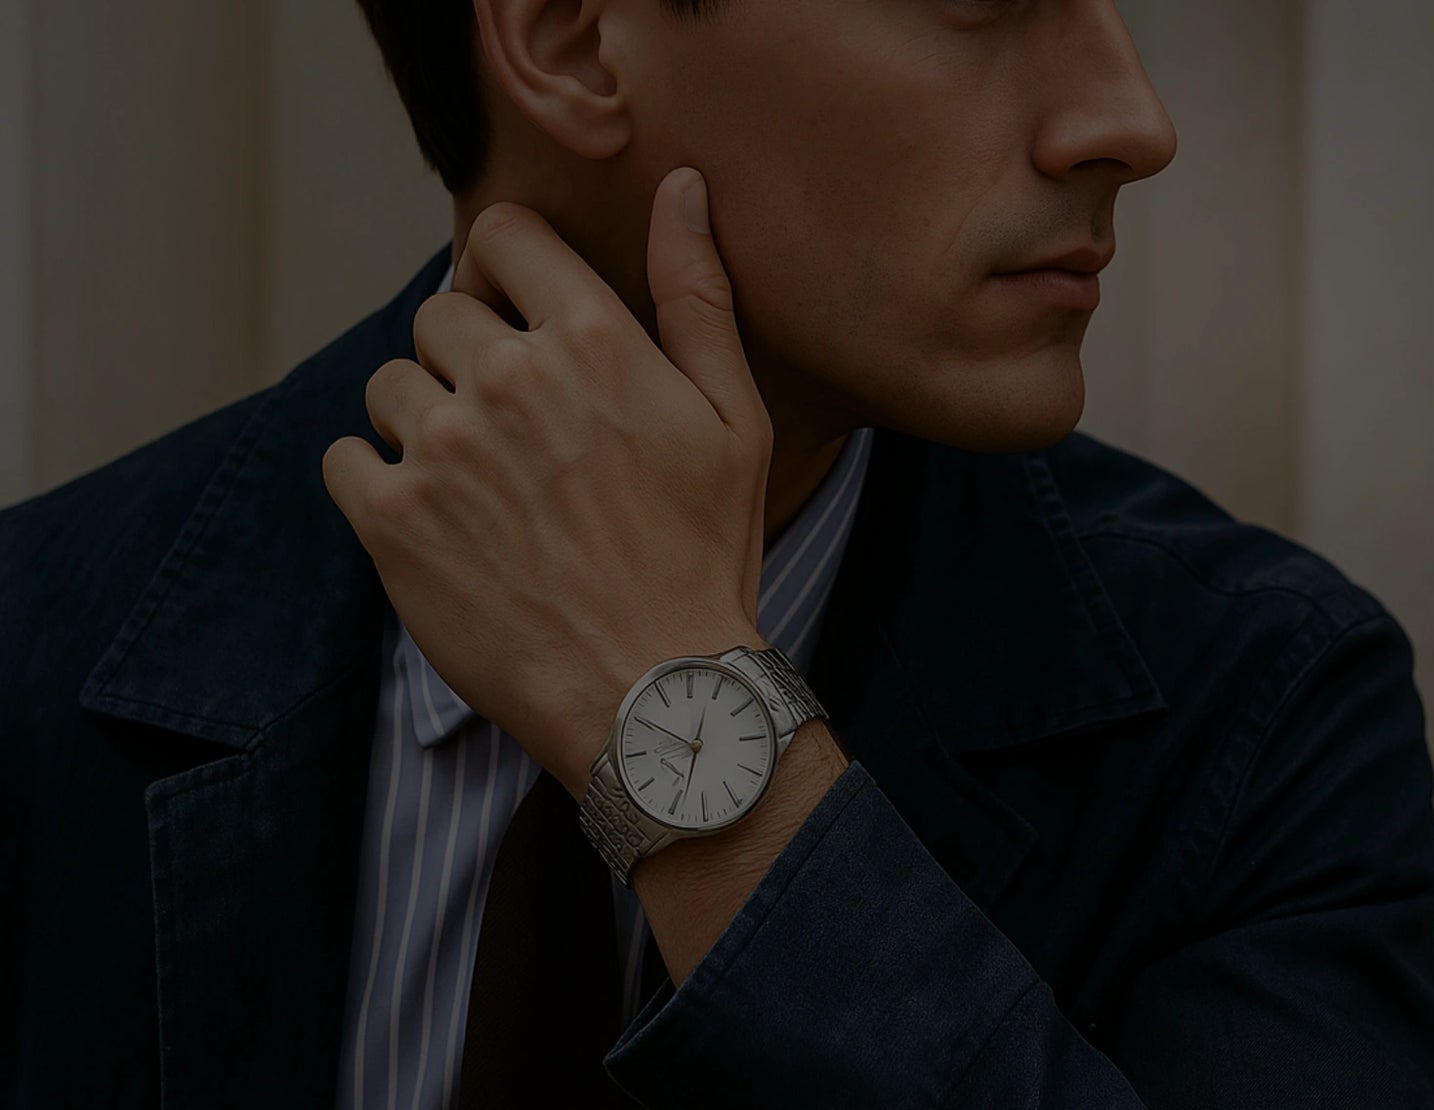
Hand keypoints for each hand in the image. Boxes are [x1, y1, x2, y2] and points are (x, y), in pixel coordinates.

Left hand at [322, 168, 773, 798]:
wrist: (654, 691)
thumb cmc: (706, 557)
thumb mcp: (734, 419)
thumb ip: (697, 294)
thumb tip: (681, 187)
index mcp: (594, 340)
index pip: (502, 236)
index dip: (504, 268)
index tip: (517, 313)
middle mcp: (509, 378)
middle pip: (439, 310)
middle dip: (469, 353)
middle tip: (515, 428)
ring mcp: (442, 449)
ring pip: (390, 383)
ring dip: (423, 419)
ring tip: (481, 484)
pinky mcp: (392, 520)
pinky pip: (344, 458)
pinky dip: (376, 482)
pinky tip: (436, 521)